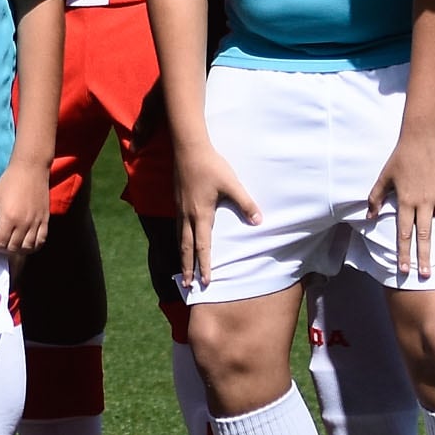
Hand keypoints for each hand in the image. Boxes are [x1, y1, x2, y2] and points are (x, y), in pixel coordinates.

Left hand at [0, 164, 51, 256]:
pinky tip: (23, 243)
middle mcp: (24, 224)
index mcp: (9, 218)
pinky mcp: (45, 221)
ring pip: (26, 248)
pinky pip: (40, 242)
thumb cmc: (9, 182)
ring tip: (7, 242)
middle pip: (12, 248)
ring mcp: (36, 224)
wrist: (30, 170)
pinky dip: (31, 247)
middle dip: (0, 249)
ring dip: (15, 250)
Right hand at [176, 142, 259, 290]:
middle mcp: (187, 215)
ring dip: (181, 255)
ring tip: (181, 270)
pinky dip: (178, 240)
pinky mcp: (177, 201)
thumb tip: (258, 221)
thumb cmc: (211, 166)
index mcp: (201, 214)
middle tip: (185, 285)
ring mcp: (179, 208)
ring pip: (178, 238)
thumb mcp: (232, 184)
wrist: (188, 148)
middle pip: (185, 247)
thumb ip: (245, 203)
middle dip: (186, 268)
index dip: (205, 265)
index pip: (202, 246)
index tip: (206, 282)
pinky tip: (180, 241)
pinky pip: (176, 227)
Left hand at [372, 133, 434, 278]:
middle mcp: (424, 202)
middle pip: (425, 234)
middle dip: (425, 257)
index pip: (404, 233)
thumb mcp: (384, 176)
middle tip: (427, 276)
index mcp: (406, 201)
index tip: (404, 270)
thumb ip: (376, 197)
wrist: (423, 136)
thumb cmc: (401, 156)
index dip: (404, 252)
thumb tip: (369, 216)